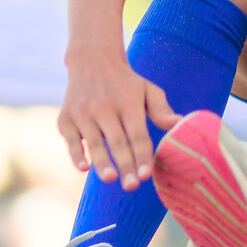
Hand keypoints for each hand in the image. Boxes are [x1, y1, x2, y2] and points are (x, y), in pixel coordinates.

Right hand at [57, 47, 176, 189]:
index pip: (137, 135)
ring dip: (102, 162)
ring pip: (95, 142)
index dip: (142, 155)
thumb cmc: (126, 82)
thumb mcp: (147, 89)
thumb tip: (180, 124)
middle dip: (125, 165)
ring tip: (110, 178)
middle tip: (132, 186)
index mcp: (128, 103)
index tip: (146, 175)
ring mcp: (83, 113)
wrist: (92, 59)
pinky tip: (83, 167)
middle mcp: (105, 108)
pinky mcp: (66, 118)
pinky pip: (72, 140)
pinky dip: (77, 153)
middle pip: (118, 142)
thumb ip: (161, 109)